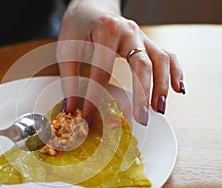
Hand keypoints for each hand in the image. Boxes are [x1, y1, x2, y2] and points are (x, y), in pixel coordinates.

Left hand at [57, 0, 184, 124]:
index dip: (94, 97)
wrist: (90, 9)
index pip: (102, 71)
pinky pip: (167, 55)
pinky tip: (178, 89)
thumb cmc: (77, 29)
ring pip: (160, 60)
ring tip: (159, 110)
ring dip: (162, 86)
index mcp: (105, 30)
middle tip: (141, 119)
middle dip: (142, 94)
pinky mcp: (146, 41)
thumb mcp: (66, 51)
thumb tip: (71, 109)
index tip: (89, 117)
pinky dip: (175, 72)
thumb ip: (69, 80)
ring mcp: (141, 35)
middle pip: (142, 65)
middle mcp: (128, 31)